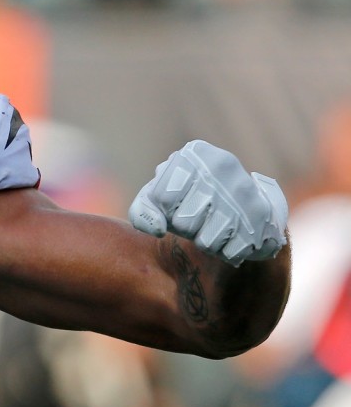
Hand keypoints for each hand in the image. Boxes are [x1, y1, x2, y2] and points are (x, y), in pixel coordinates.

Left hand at [128, 140, 287, 265]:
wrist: (243, 204)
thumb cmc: (188, 199)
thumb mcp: (158, 197)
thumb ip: (143, 211)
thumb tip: (157, 228)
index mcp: (193, 154)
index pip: (163, 198)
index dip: (165, 211)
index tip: (175, 204)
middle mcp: (222, 164)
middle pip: (184, 223)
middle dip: (185, 229)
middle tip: (197, 216)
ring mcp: (245, 189)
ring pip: (207, 242)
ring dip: (205, 242)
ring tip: (213, 225)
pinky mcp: (263, 214)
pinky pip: (231, 252)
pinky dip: (226, 251)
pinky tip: (232, 234)